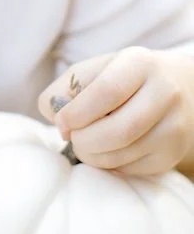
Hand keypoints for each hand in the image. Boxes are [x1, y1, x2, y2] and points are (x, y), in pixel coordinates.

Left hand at [38, 47, 193, 174]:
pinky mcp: (171, 153)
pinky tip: (106, 150)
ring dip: (92, 156)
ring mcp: (173, 126)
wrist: (175, 87)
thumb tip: (57, 119)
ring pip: (123, 154)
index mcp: (139, 64)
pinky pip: (131, 169)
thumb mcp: (93, 71)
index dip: (77, 113)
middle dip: (84, 140)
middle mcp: (164, 93)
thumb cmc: (121, 79)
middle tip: (73, 138)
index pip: (107, 92)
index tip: (62, 122)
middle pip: (119, 131)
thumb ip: (64, 89)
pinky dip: (108, 164)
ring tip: (84, 144)